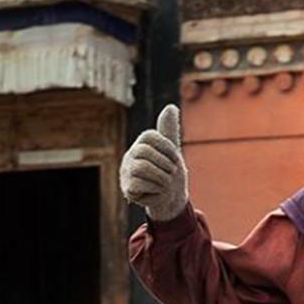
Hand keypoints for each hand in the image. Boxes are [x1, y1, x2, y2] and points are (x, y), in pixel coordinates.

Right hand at [119, 104, 188, 220]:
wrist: (170, 197)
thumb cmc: (171, 171)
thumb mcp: (173, 150)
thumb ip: (169, 130)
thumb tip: (171, 106)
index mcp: (142, 143)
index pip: (150, 137)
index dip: (166, 148)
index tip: (177, 159)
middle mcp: (131, 155)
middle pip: (144, 151)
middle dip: (164, 163)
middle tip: (172, 172)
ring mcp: (127, 171)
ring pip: (141, 168)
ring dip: (161, 177)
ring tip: (166, 182)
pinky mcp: (127, 187)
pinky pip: (139, 184)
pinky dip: (154, 189)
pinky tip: (157, 191)